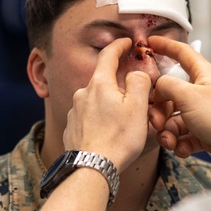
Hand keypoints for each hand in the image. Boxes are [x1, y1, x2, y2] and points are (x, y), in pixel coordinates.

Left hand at [63, 37, 152, 171]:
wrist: (91, 168)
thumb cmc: (118, 139)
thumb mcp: (138, 107)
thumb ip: (139, 82)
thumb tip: (135, 74)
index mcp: (99, 84)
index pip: (108, 55)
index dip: (119, 45)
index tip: (126, 42)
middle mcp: (82, 94)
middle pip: (103, 82)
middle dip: (118, 87)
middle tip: (134, 100)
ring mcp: (74, 112)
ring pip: (96, 102)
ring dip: (109, 107)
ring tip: (123, 126)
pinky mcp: (71, 129)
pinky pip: (88, 118)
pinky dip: (99, 122)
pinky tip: (108, 135)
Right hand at [147, 37, 210, 176]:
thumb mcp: (188, 96)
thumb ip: (167, 85)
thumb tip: (157, 85)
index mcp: (204, 74)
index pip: (183, 53)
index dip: (165, 46)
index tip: (150, 43)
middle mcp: (204, 91)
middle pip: (171, 94)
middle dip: (160, 110)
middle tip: (156, 122)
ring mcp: (204, 112)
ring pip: (175, 118)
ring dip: (168, 131)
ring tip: (170, 141)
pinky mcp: (205, 132)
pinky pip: (184, 135)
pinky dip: (180, 143)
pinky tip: (182, 149)